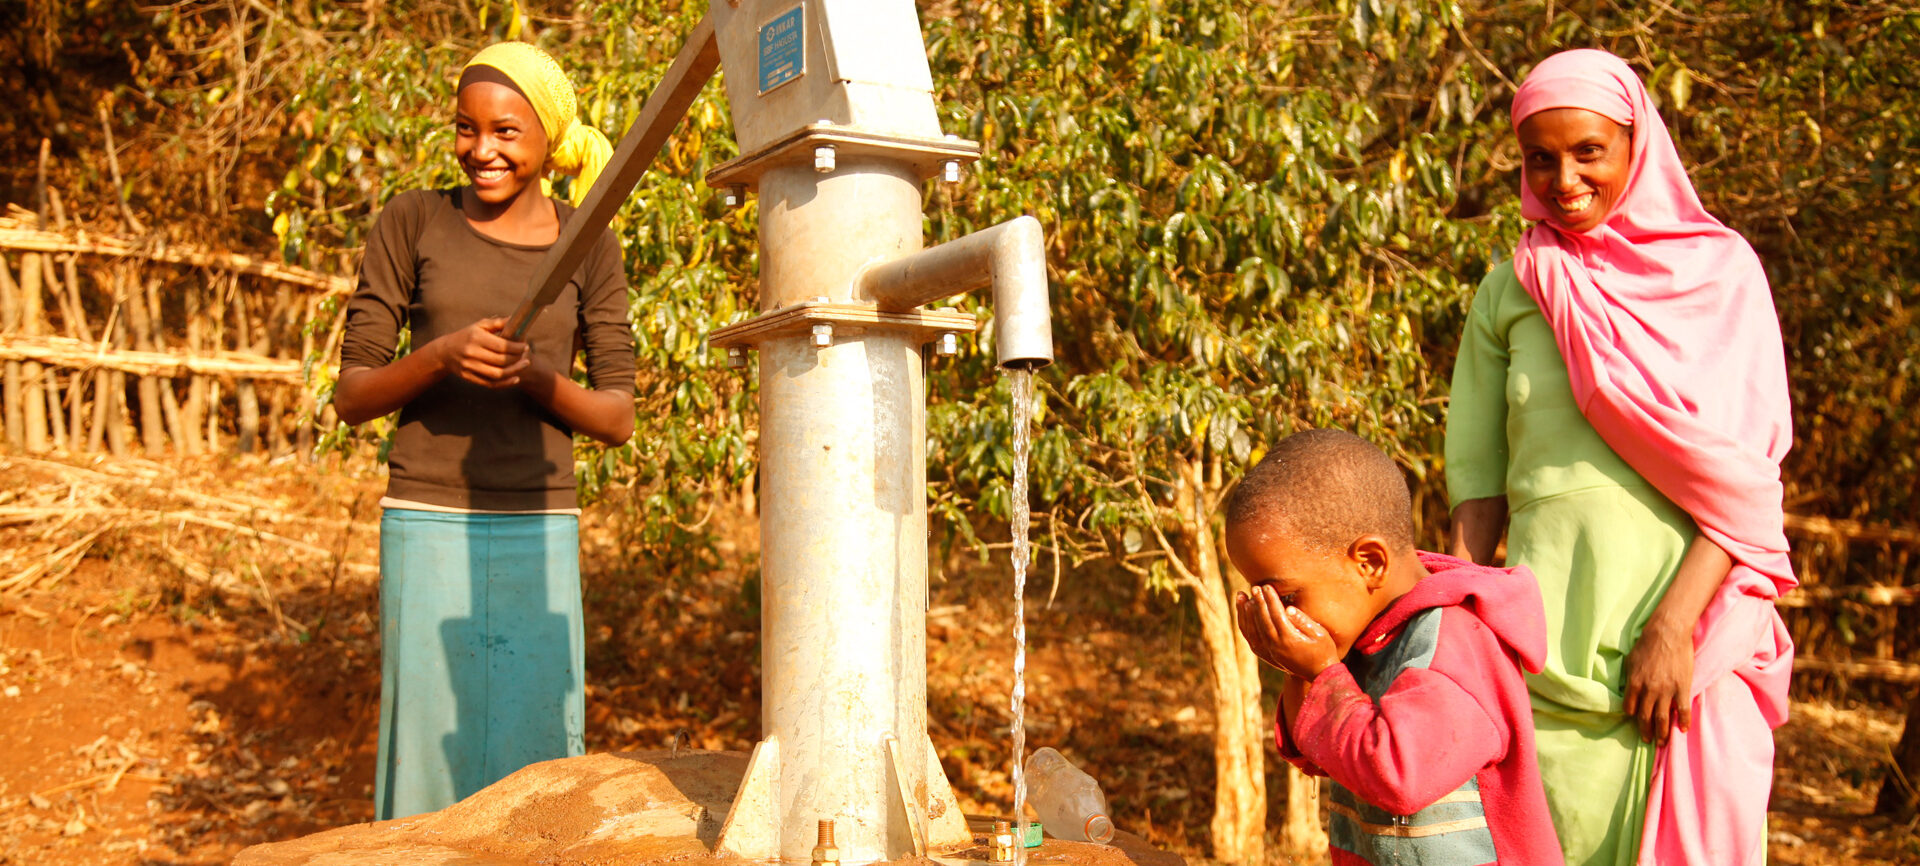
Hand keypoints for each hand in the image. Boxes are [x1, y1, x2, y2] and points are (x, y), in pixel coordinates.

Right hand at [435, 317, 529, 387]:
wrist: (445, 351)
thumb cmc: (467, 336)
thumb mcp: (479, 326)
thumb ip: (497, 323)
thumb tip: (515, 319)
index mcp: (476, 338)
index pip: (501, 345)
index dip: (516, 348)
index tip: (525, 347)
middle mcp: (471, 352)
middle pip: (501, 360)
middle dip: (517, 359)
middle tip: (526, 357)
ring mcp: (469, 366)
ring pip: (497, 374)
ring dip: (514, 371)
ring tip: (524, 365)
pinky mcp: (469, 377)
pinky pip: (490, 383)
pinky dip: (504, 383)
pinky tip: (515, 378)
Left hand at [1235, 584, 1339, 679]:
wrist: (1320, 674)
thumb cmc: (1324, 651)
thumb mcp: (1320, 634)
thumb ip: (1304, 621)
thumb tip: (1289, 608)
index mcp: (1290, 639)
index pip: (1276, 615)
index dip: (1271, 599)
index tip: (1266, 586)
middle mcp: (1277, 646)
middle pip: (1263, 620)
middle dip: (1258, 602)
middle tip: (1254, 587)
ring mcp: (1271, 651)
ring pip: (1253, 629)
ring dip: (1246, 612)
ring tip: (1242, 596)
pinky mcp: (1268, 654)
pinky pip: (1252, 638)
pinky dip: (1246, 624)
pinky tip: (1243, 613)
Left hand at [1623, 619, 1693, 745]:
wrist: (1668, 633)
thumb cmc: (1647, 644)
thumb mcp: (1630, 661)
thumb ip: (1629, 677)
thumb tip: (1627, 688)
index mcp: (1633, 683)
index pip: (1630, 707)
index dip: (1633, 716)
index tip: (1636, 721)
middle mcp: (1648, 690)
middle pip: (1646, 717)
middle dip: (1646, 731)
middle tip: (1648, 740)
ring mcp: (1665, 690)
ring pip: (1662, 717)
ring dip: (1662, 732)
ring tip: (1662, 742)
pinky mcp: (1681, 687)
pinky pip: (1682, 709)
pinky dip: (1682, 721)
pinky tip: (1683, 729)